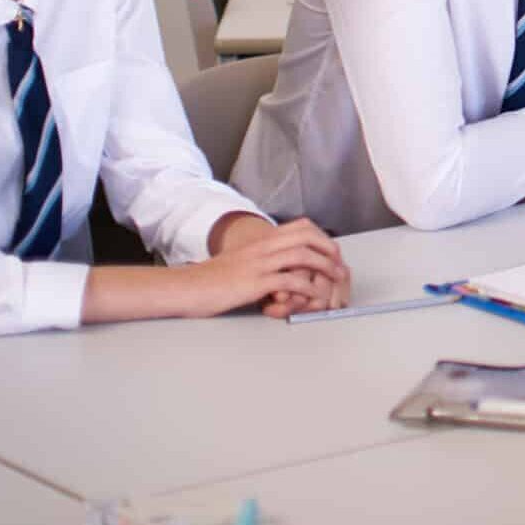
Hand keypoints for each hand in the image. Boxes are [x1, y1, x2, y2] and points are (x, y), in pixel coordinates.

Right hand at [192, 217, 348, 318]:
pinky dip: (306, 289)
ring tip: (335, 278)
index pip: (300, 226)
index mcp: (260, 241)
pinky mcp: (254, 283)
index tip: (332, 250)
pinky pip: (289, 282)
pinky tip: (313, 297)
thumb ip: (262, 260)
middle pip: (306, 236)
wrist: (185, 288)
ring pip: (302, 256)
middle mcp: (262, 248)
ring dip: (324, 267)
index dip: (321, 236)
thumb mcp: (241, 262)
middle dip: (328, 248)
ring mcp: (258, 264)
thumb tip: (284, 269)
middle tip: (339, 263)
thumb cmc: (211, 279)